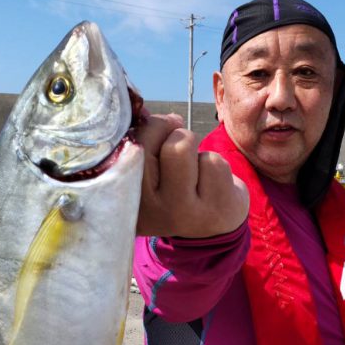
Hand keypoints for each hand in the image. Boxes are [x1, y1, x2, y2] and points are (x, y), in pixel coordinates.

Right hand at [134, 113, 247, 237]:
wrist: (210, 231)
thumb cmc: (175, 189)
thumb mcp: (150, 172)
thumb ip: (142, 144)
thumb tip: (146, 112)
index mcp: (128, 199)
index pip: (132, 147)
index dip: (150, 129)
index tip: (157, 133)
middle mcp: (153, 210)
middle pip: (161, 145)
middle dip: (173, 132)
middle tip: (178, 144)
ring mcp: (185, 213)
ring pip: (186, 147)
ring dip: (195, 148)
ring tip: (194, 168)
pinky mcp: (216, 209)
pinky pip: (214, 161)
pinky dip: (215, 163)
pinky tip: (212, 183)